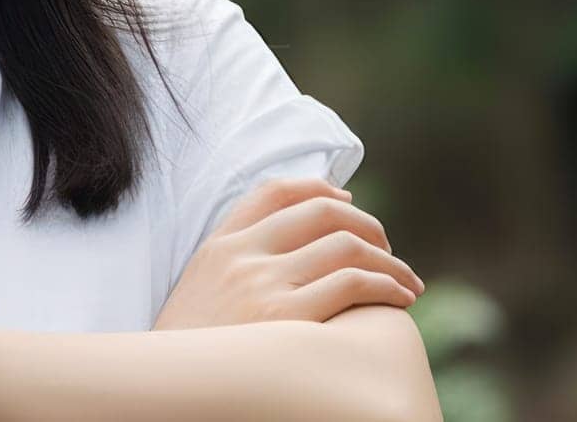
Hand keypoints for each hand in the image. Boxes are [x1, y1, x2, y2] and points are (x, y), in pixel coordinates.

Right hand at [151, 176, 425, 329]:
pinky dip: (387, 286)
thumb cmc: (191, 353)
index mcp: (219, 246)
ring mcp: (264, 284)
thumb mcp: (199, 293)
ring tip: (407, 282)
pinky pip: (353, 285)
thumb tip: (290, 257)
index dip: (319, 188)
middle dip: (367, 225)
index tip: (348, 200)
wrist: (170, 388)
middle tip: (387, 249)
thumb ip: (233, 267)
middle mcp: (242, 256)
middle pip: (321, 212)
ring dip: (390, 262)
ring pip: (347, 246)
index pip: (274, 192)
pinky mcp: (287, 319)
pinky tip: (400, 300)